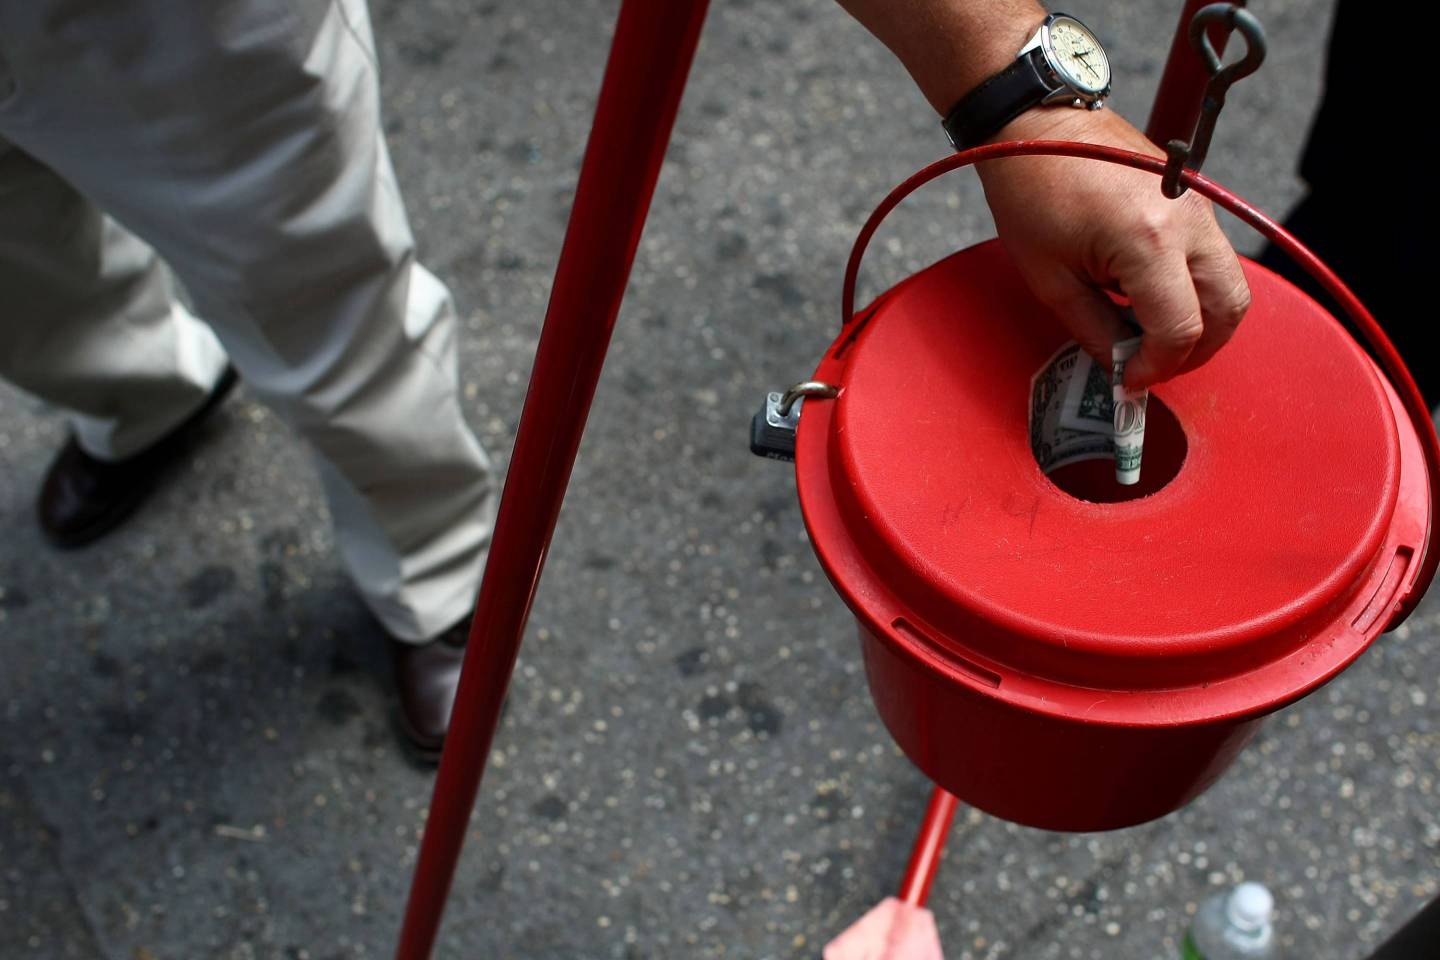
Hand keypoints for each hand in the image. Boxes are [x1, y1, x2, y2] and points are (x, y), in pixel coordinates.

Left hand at [977, 107, 1250, 388]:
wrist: (1038, 124)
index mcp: (1149, 241)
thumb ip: (1093, 329)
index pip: (1181, 330)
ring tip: (1147, 336)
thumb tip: (1119, 365)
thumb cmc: (1032, 190)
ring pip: (1231, 286)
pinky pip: (1214, 259)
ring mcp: (1199, 207)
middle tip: (1149, 366)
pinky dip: (1195, 290)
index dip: (1156, 367)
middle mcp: (1189, 222)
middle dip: (1194, 352)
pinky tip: (1148, 298)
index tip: (1127, 378)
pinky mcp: (1196, 200)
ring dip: (1200, 322)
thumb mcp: (1050, 277)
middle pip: (1228, 311)